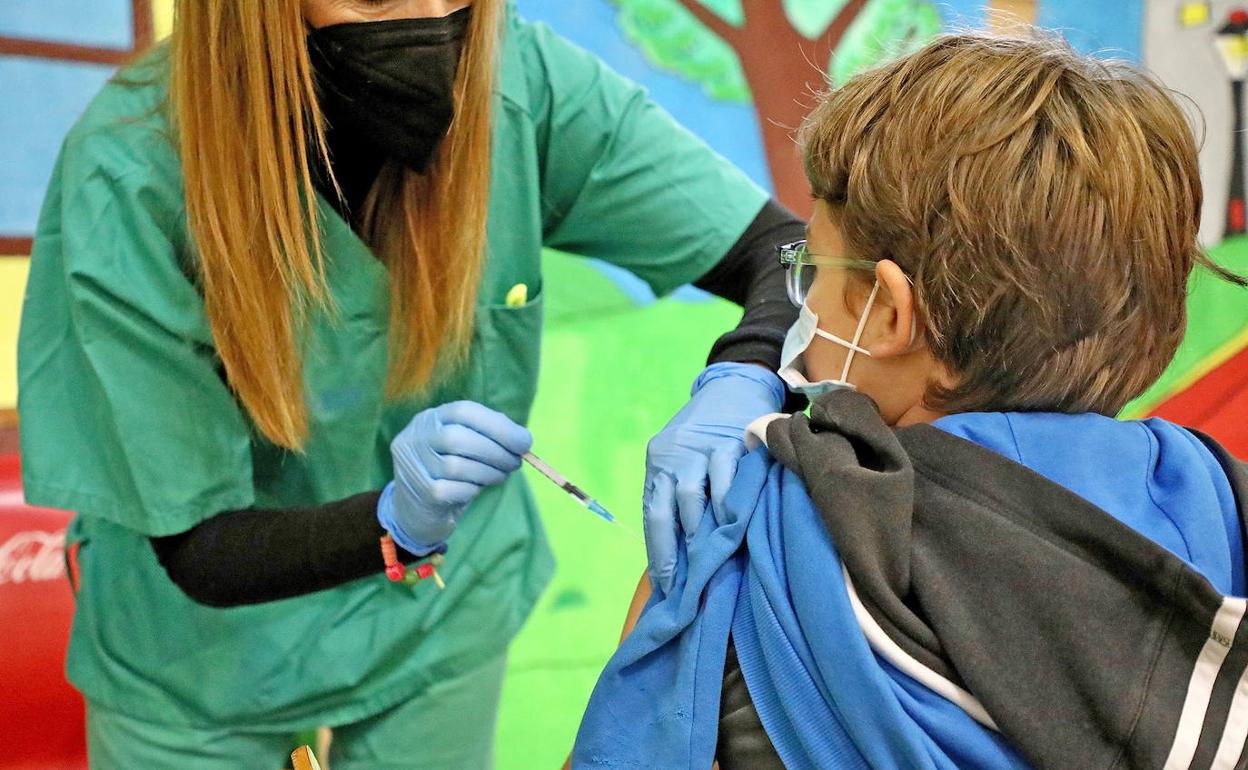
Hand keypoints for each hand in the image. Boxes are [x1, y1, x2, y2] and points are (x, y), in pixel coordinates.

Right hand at [378, 401, 532, 554]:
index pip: (463, 411)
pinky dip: (473, 490)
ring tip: (500, 476)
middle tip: (515, 463)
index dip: (498, 426)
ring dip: (489, 472)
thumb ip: (486, 435)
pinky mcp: (422, 492)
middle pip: (459, 438)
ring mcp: (414, 465)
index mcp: (430, 418)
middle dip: (496, 451)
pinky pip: (455, 490)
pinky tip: (476, 489)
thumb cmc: (448, 469)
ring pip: (457, 466)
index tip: (524, 442)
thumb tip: (521, 439)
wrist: (416, 507)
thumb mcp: (461, 444)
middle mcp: (416, 437)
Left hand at [643, 362, 784, 592]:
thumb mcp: (685, 459)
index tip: (664, 588)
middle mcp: (673, 457)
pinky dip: (728, 506)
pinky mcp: (731, 442)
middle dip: (673, 552)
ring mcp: (701, 449)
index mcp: (657, 465)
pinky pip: (726, 481)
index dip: (658, 553)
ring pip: (692, 497)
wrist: (735, 385)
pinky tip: (734, 528)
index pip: (652, 515)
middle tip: (685, 586)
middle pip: (665, 510)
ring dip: (700, 533)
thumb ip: (681, 497)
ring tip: (709, 562)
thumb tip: (685, 555)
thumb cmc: (709, 435)